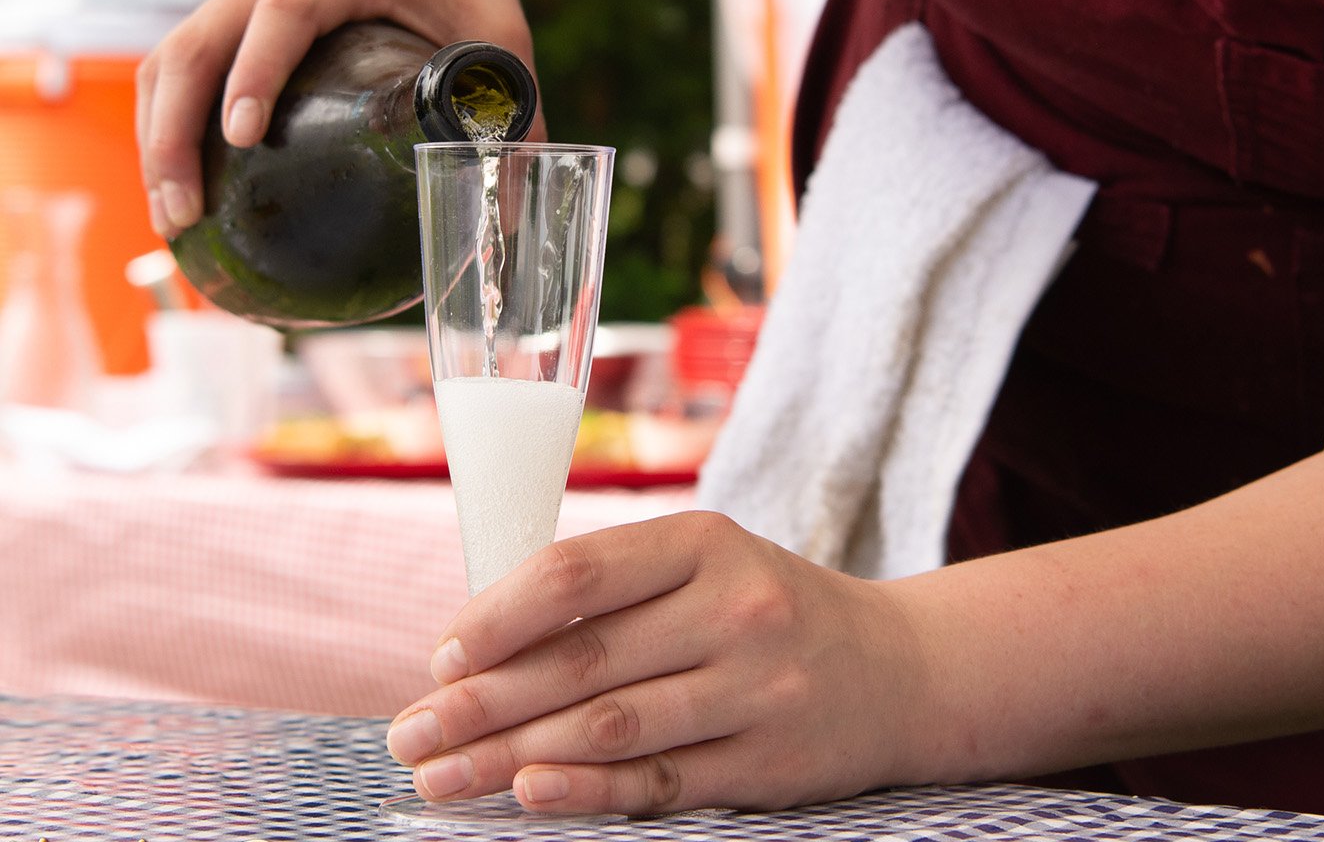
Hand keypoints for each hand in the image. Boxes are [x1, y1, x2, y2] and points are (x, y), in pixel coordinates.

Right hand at [135, 0, 536, 236]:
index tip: (242, 137)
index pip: (283, 15)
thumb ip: (514, 106)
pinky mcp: (231, 0)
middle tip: (184, 214)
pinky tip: (178, 177)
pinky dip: (166, 116)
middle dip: (176, 132)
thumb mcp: (500, 24)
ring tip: (174, 216)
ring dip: (158, 134)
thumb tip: (516, 211)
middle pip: (195, 43)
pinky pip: (177, 57)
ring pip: (170, 54)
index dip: (257, 73)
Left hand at [384, 513, 938, 815]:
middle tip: (411, 734)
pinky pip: (659, 780)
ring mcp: (756, 688)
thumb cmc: (770, 610)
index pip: (579, 571)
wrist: (900, 668)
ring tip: (443, 777)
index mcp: (707, 542)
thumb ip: (614, 589)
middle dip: (480, 702)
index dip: (498, 617)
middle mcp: (736, 608)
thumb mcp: (709, 566)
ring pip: (610, 724)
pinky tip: (528, 793)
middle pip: (581, 658)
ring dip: (509, 756)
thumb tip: (478, 639)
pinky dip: (586, 790)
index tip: (441, 656)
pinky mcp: (767, 761)